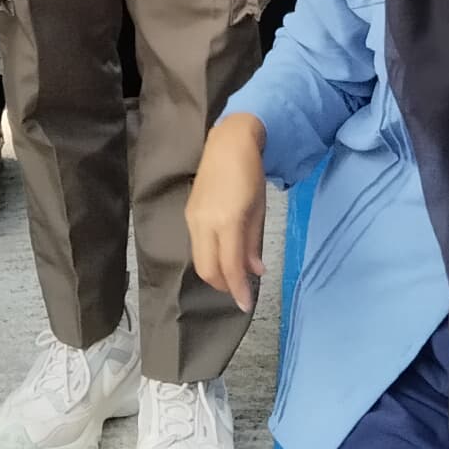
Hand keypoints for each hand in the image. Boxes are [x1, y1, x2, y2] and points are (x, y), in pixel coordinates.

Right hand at [186, 114, 269, 309]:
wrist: (228, 142)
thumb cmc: (251, 173)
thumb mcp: (259, 209)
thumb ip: (253, 242)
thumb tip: (255, 271)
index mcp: (227, 222)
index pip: (230, 267)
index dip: (238, 290)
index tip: (248, 305)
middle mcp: (204, 223)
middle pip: (207, 269)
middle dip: (223, 286)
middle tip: (240, 292)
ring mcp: (193, 219)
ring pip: (199, 260)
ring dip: (215, 274)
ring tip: (234, 277)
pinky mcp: (189, 214)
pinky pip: (197, 245)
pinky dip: (210, 258)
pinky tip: (224, 256)